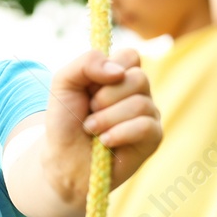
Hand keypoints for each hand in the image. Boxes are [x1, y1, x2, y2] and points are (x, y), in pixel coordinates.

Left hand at [44, 48, 161, 198]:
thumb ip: (86, 62)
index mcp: (120, 75)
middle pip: (138, 78)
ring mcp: (149, 114)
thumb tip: (118, 71)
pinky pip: (145, 127)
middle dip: (105, 98)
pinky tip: (105, 141)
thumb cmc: (65, 121)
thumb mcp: (64, 83)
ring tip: (92, 130)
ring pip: (140, 104)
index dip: (109, 69)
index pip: (131, 56)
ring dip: (107, 119)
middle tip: (90, 112)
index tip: (90, 87)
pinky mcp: (153, 138)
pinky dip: (119, 133)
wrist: (63, 160)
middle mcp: (138, 92)